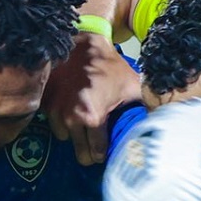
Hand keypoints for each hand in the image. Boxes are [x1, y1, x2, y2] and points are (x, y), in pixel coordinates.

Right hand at [44, 31, 140, 165]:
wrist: (82, 44)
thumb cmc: (109, 66)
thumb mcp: (132, 87)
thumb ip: (142, 108)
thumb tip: (154, 125)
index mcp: (93, 117)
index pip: (96, 153)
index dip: (102, 155)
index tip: (105, 154)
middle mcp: (71, 118)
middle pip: (79, 153)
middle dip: (88, 152)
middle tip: (95, 147)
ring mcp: (55, 111)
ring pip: (65, 138)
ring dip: (73, 134)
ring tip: (83, 127)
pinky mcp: (45, 103)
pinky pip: (52, 123)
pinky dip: (60, 122)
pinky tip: (70, 115)